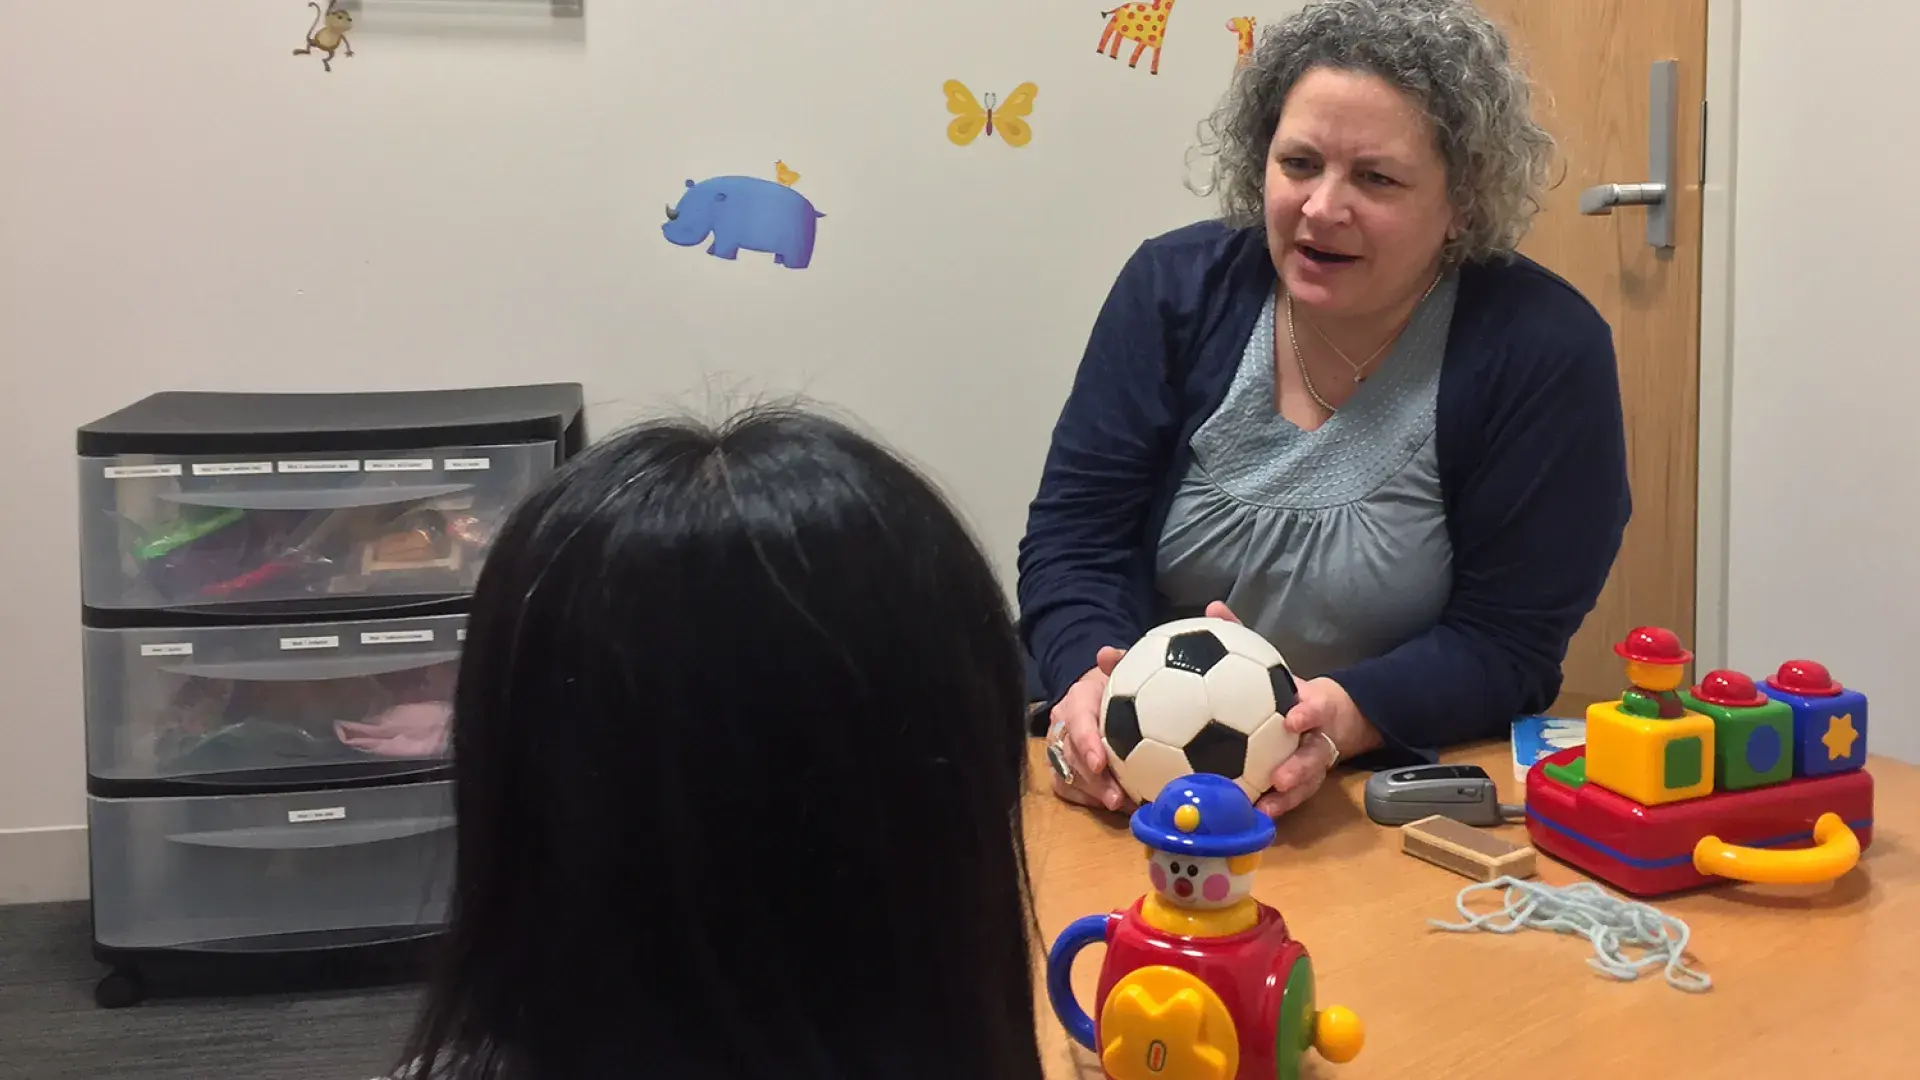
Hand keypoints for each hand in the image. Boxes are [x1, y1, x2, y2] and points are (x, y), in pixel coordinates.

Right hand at [1047, 646, 1136, 812]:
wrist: (1094, 695)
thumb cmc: (1114, 686)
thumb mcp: (1121, 670)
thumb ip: (1118, 662)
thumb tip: (1106, 654)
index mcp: (1075, 702)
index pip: (1076, 723)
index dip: (1086, 743)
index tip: (1100, 763)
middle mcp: (1060, 728)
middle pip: (1071, 758)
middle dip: (1093, 781)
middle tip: (1119, 798)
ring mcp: (1057, 751)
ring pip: (1067, 778)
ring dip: (1094, 795)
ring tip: (1124, 808)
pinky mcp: (1059, 770)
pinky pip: (1068, 790)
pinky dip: (1089, 801)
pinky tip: (1118, 808)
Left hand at [1203, 601, 1382, 819]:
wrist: (1334, 718)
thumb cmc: (1289, 690)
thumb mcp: (1271, 665)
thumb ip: (1244, 636)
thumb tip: (1213, 606)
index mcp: (1311, 709)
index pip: (1316, 709)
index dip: (1306, 714)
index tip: (1292, 717)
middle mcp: (1315, 740)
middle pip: (1314, 758)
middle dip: (1299, 769)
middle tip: (1279, 777)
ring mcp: (1313, 766)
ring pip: (1305, 786)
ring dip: (1287, 798)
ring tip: (1265, 807)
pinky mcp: (1303, 785)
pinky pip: (1289, 802)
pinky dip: (1271, 809)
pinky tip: (1248, 817)